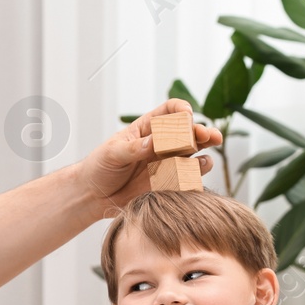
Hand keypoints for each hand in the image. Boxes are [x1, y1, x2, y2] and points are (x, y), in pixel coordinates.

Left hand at [80, 99, 222, 215]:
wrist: (94, 195)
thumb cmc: (99, 167)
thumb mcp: (112, 154)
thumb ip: (134, 148)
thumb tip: (154, 142)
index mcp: (147, 128)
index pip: (170, 111)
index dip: (180, 110)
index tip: (186, 115)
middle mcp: (162, 142)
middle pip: (188, 130)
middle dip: (199, 130)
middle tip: (207, 135)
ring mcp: (168, 160)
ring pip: (195, 149)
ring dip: (205, 146)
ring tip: (209, 146)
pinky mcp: (170, 180)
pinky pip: (191, 173)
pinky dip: (198, 170)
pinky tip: (200, 166)